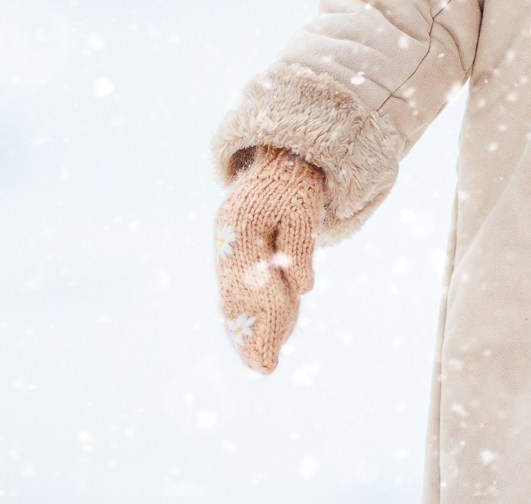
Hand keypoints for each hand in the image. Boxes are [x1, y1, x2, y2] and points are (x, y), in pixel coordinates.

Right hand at [213, 145, 323, 373]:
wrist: (278, 161)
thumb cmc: (295, 186)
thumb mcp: (303, 209)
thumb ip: (300, 247)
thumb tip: (303, 287)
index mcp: (242, 231)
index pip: (255, 285)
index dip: (266, 319)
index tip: (274, 348)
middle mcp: (227, 245)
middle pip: (240, 299)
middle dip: (253, 336)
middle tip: (265, 369)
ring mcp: (226, 252)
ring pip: (235, 299)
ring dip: (247, 332)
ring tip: (260, 364)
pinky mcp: (232, 256)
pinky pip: (237, 291)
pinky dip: (245, 315)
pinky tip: (254, 338)